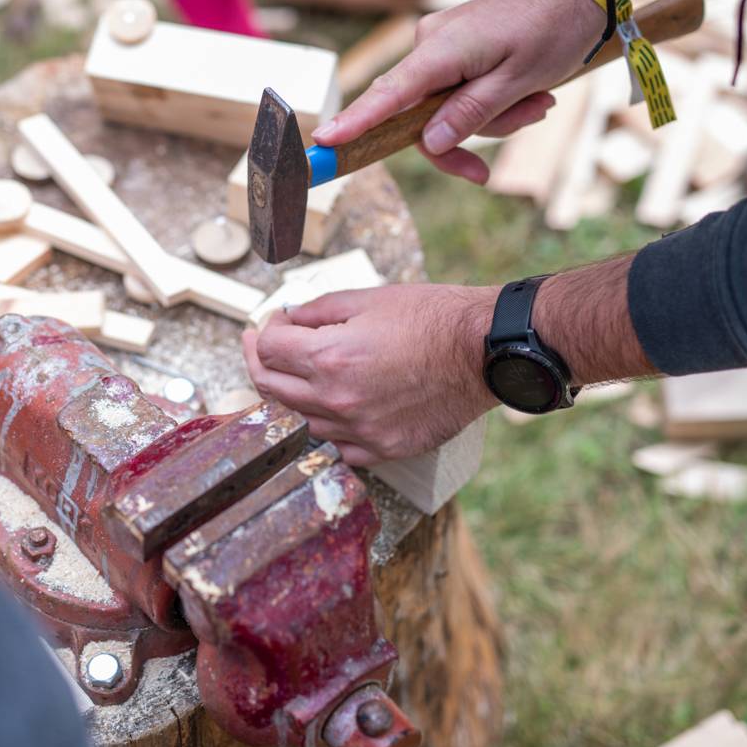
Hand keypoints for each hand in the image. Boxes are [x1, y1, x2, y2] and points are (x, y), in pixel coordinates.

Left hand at [241, 284, 497, 465]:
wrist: (484, 352)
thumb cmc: (434, 318)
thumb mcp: (368, 298)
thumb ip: (319, 310)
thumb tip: (289, 319)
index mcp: (330, 358)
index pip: (269, 349)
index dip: (265, 330)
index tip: (273, 323)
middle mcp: (337, 400)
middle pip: (271, 387)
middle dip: (261, 361)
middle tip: (261, 346)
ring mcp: (360, 431)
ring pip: (299, 420)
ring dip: (291, 395)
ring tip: (295, 375)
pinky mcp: (383, 448)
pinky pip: (337, 446)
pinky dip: (326, 427)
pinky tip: (329, 408)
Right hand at [312, 0, 606, 181]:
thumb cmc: (552, 30)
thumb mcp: (517, 81)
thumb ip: (469, 114)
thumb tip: (427, 143)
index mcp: (440, 50)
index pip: (388, 95)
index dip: (356, 121)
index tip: (323, 140)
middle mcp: (429, 45)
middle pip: (422, 115)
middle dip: (471, 133)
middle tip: (518, 133)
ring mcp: (440, 46)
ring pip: (446, 108)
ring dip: (493, 117)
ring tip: (538, 101)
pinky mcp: (454, 48)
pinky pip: (458, 91)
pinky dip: (491, 101)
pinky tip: (529, 93)